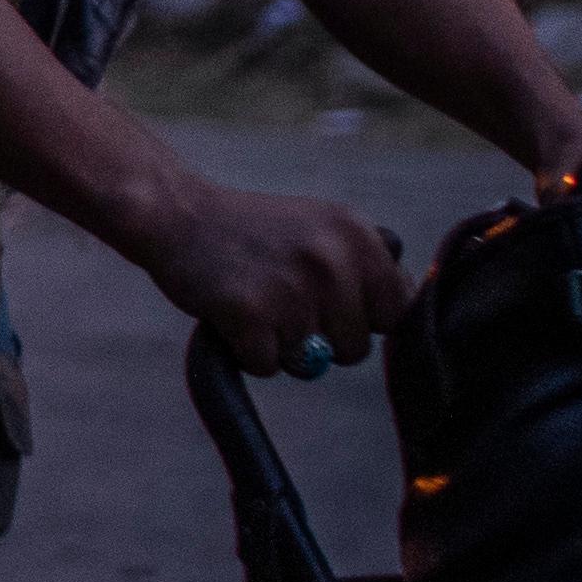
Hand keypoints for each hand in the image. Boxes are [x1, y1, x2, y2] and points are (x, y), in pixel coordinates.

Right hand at [129, 182, 411, 376]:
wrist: (178, 215)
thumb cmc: (253, 231)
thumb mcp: (321, 227)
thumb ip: (366, 265)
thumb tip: (403, 312)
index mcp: (357, 235)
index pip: (397, 312)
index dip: (364, 320)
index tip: (334, 306)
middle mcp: (331, 261)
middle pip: (354, 349)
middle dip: (321, 339)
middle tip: (284, 301)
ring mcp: (291, 288)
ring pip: (309, 362)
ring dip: (281, 345)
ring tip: (257, 301)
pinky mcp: (249, 313)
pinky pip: (267, 366)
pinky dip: (247, 352)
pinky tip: (233, 314)